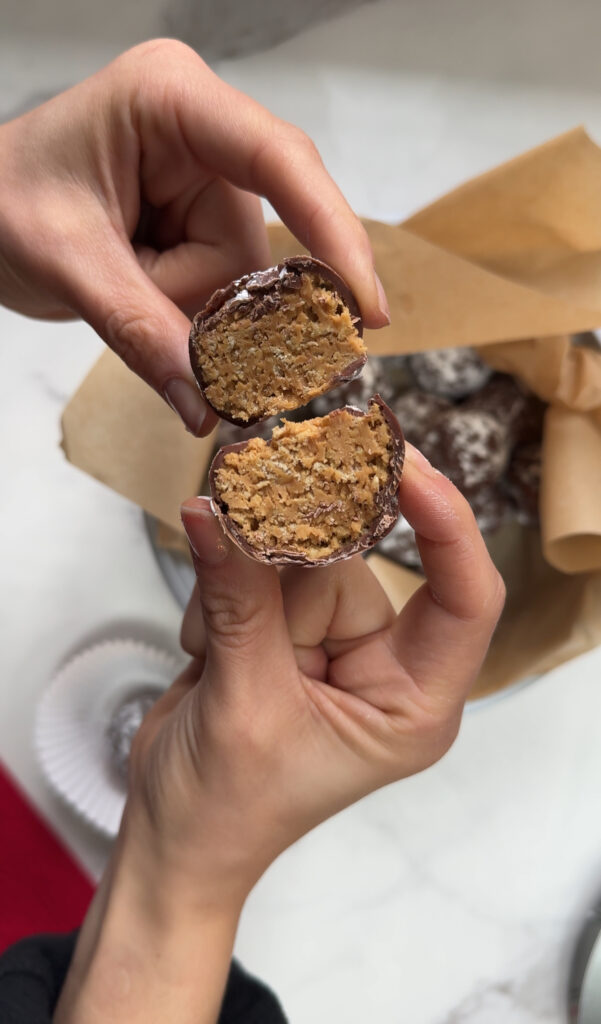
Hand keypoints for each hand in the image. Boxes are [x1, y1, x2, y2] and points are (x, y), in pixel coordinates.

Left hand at [0, 39, 388, 434]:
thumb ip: (142, 332)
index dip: (333, 232)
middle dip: (226, 311)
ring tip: (124, 294)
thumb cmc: (2, 204)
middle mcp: (205, 134)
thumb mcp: (69, 264)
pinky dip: (194, 321)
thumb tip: (208, 407)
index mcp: (172, 101)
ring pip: (246, 282)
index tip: (367, 308)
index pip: (279, 162)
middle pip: (262, 245)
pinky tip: (145, 297)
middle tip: (192, 351)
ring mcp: (209, 181)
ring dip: (193, 317)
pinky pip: (228, 293)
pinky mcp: (204, 220)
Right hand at [138, 445, 504, 896]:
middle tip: (241, 529)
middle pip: (356, 565)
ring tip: (212, 652)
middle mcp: (387, 665)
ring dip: (242, 594)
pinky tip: (206, 653)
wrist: (175, 835)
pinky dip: (223, 600)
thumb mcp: (242, 703)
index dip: (447, 526)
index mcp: (414, 702)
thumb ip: (237, 598)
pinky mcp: (291, 630)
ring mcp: (336, 644)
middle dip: (291, 563)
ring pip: (298, 562)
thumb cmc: (228, 807)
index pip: (466, 599)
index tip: (403, 465)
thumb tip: (214, 510)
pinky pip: (262, 573)